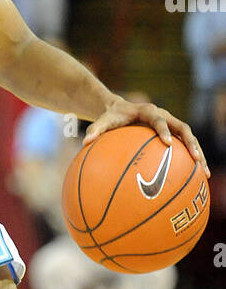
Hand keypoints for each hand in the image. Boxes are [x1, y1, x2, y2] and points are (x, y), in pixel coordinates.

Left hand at [84, 97, 209, 176]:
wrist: (119, 109)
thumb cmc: (111, 117)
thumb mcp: (103, 121)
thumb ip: (95, 129)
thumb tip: (84, 142)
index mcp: (149, 112)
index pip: (160, 120)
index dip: (164, 130)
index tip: (167, 143)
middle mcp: (165, 116)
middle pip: (184, 129)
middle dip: (191, 144)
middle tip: (196, 159)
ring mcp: (171, 125)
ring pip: (190, 139)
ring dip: (198, 154)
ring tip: (203, 173)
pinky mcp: (173, 134)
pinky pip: (185, 147)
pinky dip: (191, 160)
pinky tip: (194, 179)